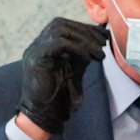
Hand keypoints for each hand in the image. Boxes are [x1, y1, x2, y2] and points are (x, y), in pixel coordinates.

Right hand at [17, 19, 106, 138]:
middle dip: (86, 31)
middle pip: (61, 24)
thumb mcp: (75, 69)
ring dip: (83, 39)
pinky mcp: (36, 57)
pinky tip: (88, 59)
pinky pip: (59, 42)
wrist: (44, 115)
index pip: (63, 26)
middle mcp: (37, 44)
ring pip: (60, 30)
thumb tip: (99, 40)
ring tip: (98, 53)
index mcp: (44, 45)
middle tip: (103, 43)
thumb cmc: (59, 96)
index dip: (85, 28)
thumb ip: (82, 54)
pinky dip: (77, 48)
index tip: (104, 36)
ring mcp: (34, 49)